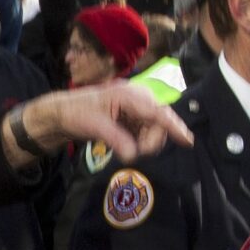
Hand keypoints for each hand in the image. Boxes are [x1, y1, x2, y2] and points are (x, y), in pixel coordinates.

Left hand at [6, 81, 192, 168]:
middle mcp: (136, 99)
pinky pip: (145, 131)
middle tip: (136, 153)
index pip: (157, 112)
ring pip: (154, 129)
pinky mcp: (131, 118)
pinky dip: (140, 141)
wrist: (61, 113)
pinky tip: (128, 145)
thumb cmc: (75, 113)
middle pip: (159, 122)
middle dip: (152, 140)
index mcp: (129, 95)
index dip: (174, 126)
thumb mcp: (94, 126)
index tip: (188, 140)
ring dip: (146, 142)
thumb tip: (134, 154)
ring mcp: (135, 108)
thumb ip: (116, 139)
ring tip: (127, 149)